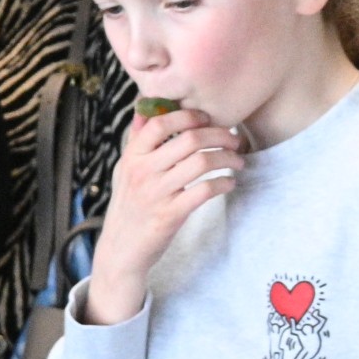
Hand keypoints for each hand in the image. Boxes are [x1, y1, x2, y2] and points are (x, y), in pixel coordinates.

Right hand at [82, 106, 246, 325]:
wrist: (121, 250)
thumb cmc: (128, 206)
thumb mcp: (124, 170)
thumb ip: (136, 141)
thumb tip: (144, 108)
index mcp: (132, 158)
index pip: (160, 123)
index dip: (188, 115)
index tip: (206, 118)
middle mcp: (143, 173)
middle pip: (189, 139)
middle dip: (219, 135)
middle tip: (234, 140)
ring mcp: (157, 194)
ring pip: (201, 162)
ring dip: (227, 158)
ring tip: (237, 161)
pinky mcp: (171, 215)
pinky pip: (205, 190)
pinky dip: (224, 183)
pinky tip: (229, 183)